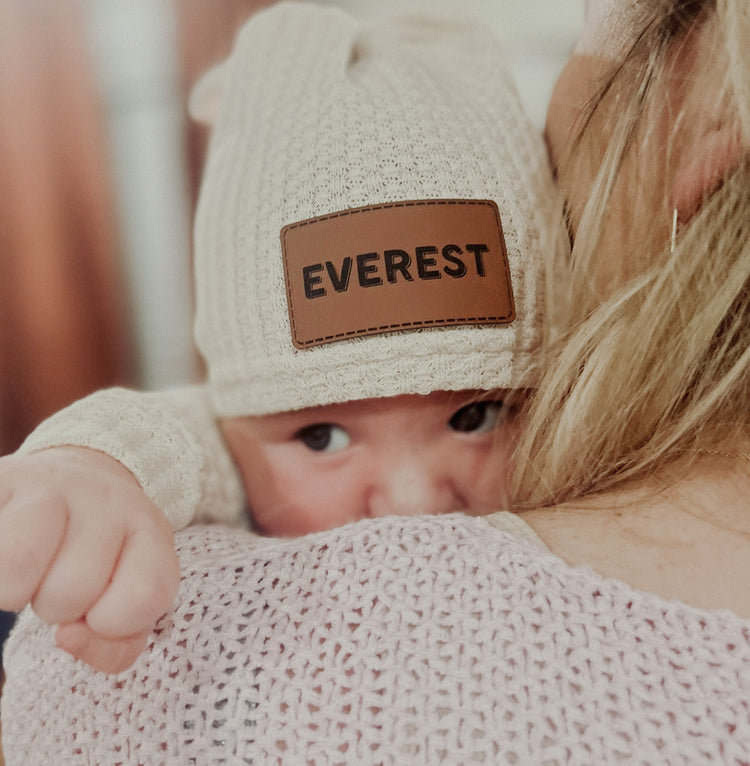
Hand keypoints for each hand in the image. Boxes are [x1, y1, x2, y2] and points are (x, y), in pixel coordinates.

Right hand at [0, 447, 179, 672]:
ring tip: (32, 566)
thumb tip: (67, 637)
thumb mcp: (126, 599)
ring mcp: (54, 483)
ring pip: (16, 569)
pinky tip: (7, 552)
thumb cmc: (100, 557)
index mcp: (150, 529)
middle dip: (58, 605)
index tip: (99, 610)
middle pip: (70, 593)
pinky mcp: (6, 478)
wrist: (69, 481)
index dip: (113, 624)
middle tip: (60, 576)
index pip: (146, 596)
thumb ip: (115, 646)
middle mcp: (109, 498)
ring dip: (14, 589)